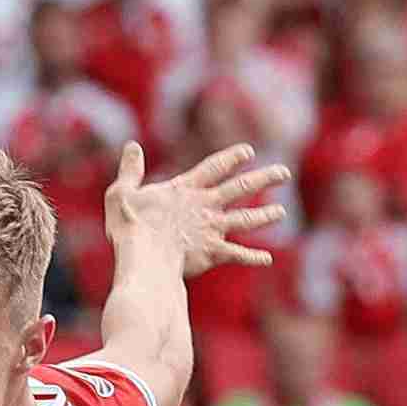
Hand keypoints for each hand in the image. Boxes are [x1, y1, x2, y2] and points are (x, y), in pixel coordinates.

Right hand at [105, 140, 293, 281]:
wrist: (143, 258)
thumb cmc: (129, 226)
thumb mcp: (122, 192)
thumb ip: (130, 171)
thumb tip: (132, 146)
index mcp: (185, 189)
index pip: (214, 166)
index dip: (231, 157)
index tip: (249, 151)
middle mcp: (204, 206)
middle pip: (240, 187)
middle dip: (264, 178)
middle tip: (284, 172)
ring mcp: (211, 229)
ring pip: (245, 219)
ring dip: (264, 216)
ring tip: (281, 213)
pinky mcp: (212, 253)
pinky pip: (237, 254)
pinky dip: (252, 258)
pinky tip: (267, 259)